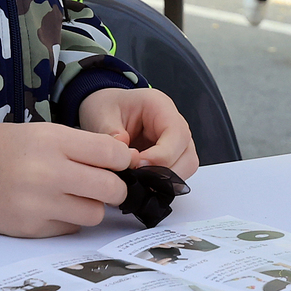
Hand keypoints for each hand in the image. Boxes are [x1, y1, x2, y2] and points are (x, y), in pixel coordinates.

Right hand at [0, 120, 132, 237]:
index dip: (123, 159)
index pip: (112, 154)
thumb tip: (122, 159)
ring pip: (94, 214)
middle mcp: (50, 173)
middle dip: (116, 187)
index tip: (120, 162)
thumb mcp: (45, 132)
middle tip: (107, 183)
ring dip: (93, 206)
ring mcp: (40, 204)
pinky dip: (70, 219)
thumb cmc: (6, 146)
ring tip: (78, 195)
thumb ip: (82, 145)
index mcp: (55, 141)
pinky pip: (70, 228)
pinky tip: (55, 207)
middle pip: (111, 188)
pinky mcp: (31, 229)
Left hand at [78, 88, 197, 178]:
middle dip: (165, 172)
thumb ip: (111, 134)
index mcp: (160, 106)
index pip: (176, 134)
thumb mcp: (102, 115)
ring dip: (165, 180)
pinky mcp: (170, 156)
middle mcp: (173, 123)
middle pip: (187, 154)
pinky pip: (176, 173)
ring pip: (186, 167)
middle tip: (138, 177)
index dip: (161, 156)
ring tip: (139, 181)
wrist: (106, 109)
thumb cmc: (108, 106)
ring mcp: (174, 141)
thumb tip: (124, 156)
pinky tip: (142, 183)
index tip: (138, 165)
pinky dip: (161, 183)